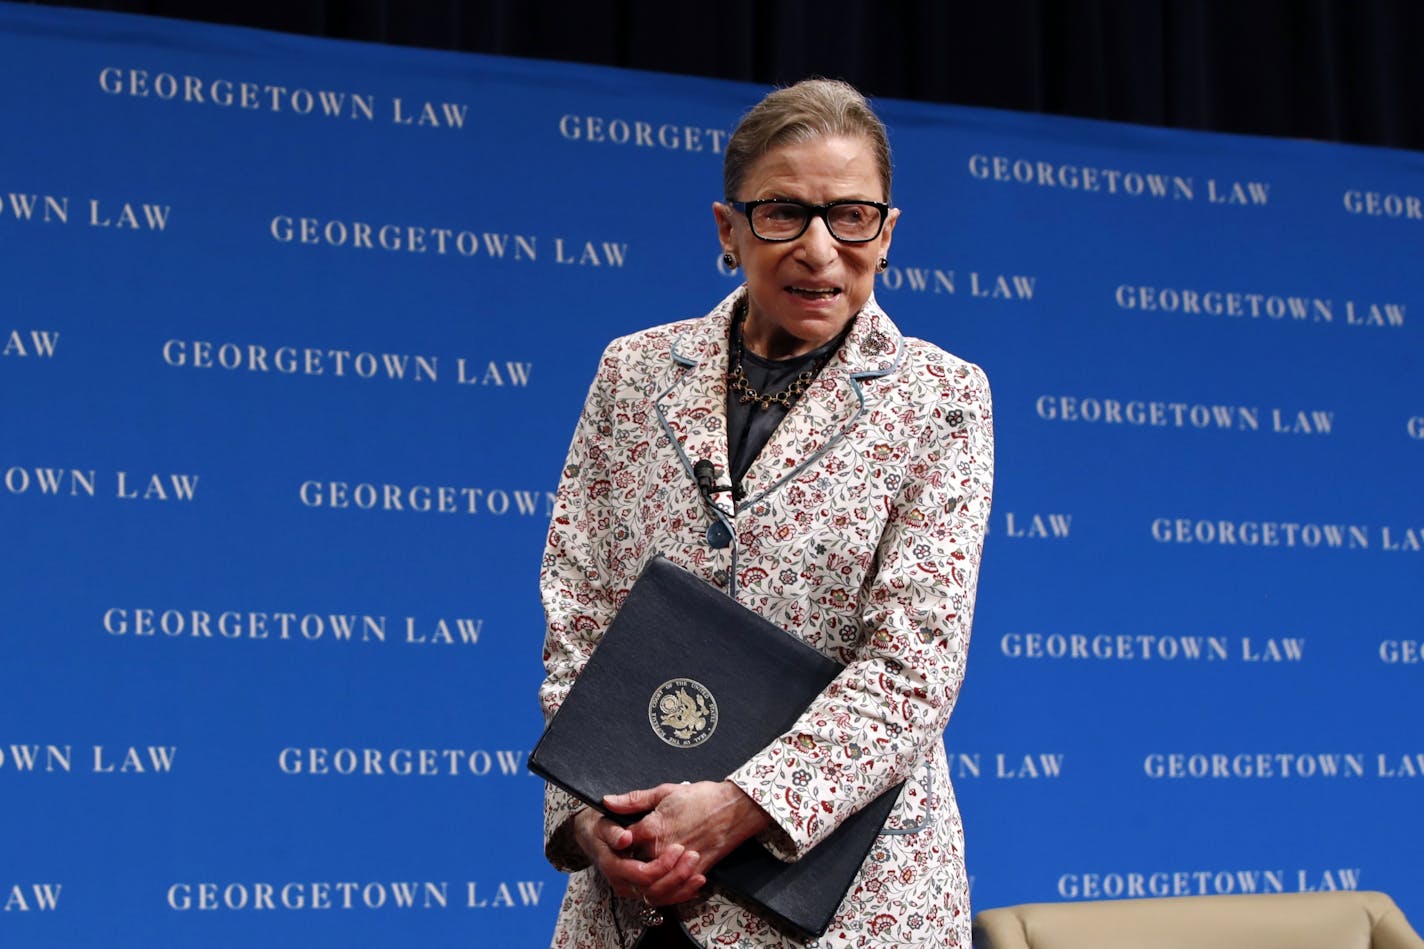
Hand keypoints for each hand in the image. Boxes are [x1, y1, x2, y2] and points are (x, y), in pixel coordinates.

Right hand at [570, 807, 703, 906]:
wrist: (593, 836)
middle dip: (676, 876)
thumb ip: (614, 831)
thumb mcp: (604, 823)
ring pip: (660, 898)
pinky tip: (696, 880)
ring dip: (682, 887)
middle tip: (693, 855)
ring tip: (699, 872)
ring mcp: (633, 889)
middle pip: (654, 890)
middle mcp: (623, 883)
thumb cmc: (601, 827)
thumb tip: (625, 839)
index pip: (642, 875)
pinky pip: (663, 898)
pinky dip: (681, 892)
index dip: (662, 865)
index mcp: (614, 866)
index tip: (677, 848)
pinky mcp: (643, 889)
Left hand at [604, 780, 771, 896]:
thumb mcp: (665, 791)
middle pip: (632, 870)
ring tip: (646, 872)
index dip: (615, 844)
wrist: (735, 808)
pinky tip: (666, 882)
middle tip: (628, 859)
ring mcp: (679, 864)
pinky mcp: (695, 872)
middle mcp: (662, 849)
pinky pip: (675, 892)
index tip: (618, 840)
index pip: (620, 844)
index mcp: (652, 827)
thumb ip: (634, 800)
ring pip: (652, 888)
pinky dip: (668, 892)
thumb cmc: (702, 796)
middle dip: (626, 867)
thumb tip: (608, 802)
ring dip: (646, 883)